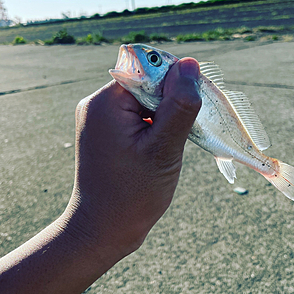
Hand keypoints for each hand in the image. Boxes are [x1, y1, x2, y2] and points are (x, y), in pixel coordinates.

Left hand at [65, 57, 201, 259]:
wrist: (101, 231)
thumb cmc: (132, 195)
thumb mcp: (163, 148)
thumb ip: (179, 105)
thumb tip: (189, 63)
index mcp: (105, 102)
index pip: (147, 71)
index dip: (174, 81)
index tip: (195, 104)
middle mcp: (98, 104)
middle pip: (146, 84)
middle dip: (171, 101)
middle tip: (190, 127)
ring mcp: (100, 119)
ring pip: (144, 101)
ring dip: (165, 116)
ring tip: (173, 145)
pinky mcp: (106, 133)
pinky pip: (136, 117)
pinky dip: (155, 126)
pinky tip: (163, 148)